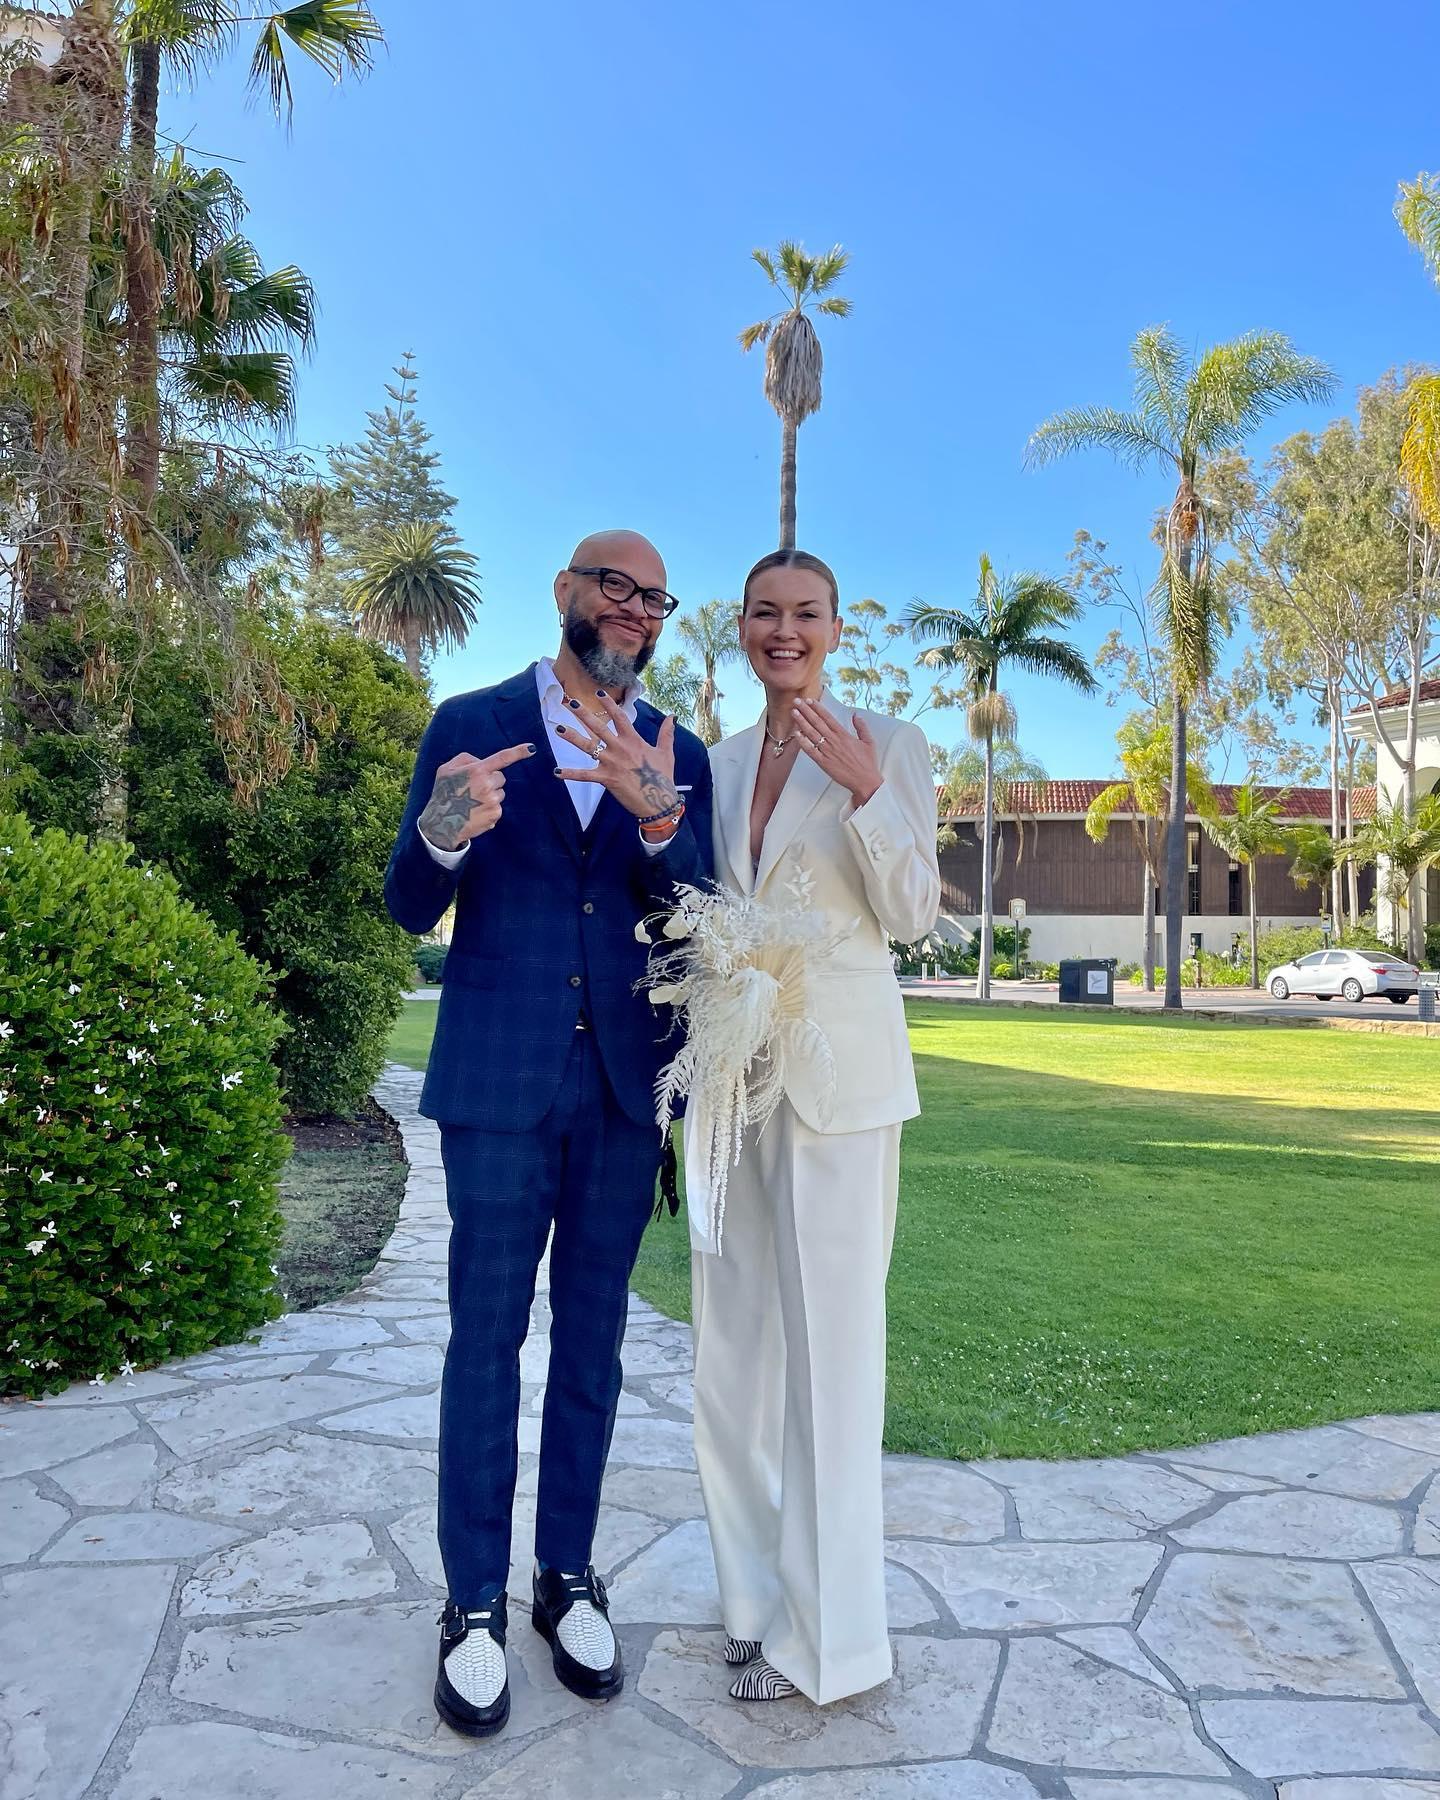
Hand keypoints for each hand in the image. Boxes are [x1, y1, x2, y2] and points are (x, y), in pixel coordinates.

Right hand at [418, 743, 535, 848]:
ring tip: (473, 802)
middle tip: (473, 790)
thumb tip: (482, 761)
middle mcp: (488, 785)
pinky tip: (476, 812)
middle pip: (500, 777)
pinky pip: (498, 806)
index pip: (502, 758)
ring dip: (490, 796)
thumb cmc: (443, 793)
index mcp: (477, 770)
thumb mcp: (446, 769)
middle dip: (491, 781)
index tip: (532, 748)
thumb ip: (466, 759)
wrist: (442, 824)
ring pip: (500, 793)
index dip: (518, 752)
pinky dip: (489, 809)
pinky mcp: (496, 814)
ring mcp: (493, 801)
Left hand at [553, 690, 681, 823]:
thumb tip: (672, 716)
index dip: (608, 704)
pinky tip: (557, 772)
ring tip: (558, 728)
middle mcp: (620, 748)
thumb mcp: (666, 752)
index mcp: (633, 740)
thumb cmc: (663, 777)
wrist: (658, 801)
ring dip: (572, 737)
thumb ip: (666, 733)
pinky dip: (571, 774)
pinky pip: (585, 775)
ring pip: (588, 746)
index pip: (619, 717)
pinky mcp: (606, 778)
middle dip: (584, 714)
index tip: (598, 693)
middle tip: (570, 702)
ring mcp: (611, 763)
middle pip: (599, 727)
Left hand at [792, 700, 882, 808]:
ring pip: (812, 734)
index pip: (828, 717)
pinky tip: (796, 734)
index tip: (809, 700)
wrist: (865, 781)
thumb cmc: (867, 763)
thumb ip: (861, 727)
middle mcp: (834, 741)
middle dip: (806, 710)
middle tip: (796, 701)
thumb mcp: (869, 741)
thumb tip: (856, 714)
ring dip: (801, 722)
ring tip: (794, 712)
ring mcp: (827, 751)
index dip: (817, 708)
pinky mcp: (823, 763)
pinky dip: (803, 742)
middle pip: (817, 722)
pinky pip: (810, 750)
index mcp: (844, 735)